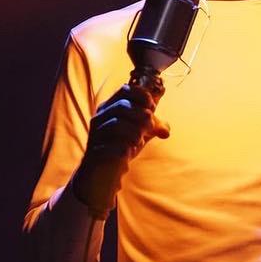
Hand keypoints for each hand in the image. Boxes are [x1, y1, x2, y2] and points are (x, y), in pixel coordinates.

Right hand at [73, 84, 170, 212]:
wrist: (105, 172)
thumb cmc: (123, 145)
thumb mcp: (142, 132)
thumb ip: (154, 126)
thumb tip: (166, 130)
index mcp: (111, 107)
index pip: (125, 90)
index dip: (142, 95)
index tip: (152, 106)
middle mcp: (100, 117)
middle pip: (122, 106)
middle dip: (141, 116)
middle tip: (149, 128)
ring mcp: (96, 134)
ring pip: (116, 124)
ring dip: (133, 132)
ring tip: (139, 141)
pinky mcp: (94, 151)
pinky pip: (108, 146)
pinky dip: (122, 148)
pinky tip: (128, 153)